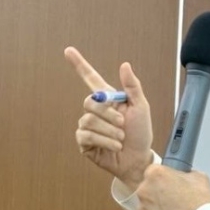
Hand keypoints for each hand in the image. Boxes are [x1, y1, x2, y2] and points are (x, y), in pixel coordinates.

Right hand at [64, 48, 154, 189]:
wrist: (137, 159)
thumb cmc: (141, 133)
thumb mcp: (141, 108)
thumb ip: (132, 87)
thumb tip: (124, 65)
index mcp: (108, 99)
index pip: (90, 78)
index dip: (79, 64)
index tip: (68, 50)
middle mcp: (95, 111)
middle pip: (90, 102)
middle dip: (109, 114)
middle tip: (123, 124)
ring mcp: (87, 127)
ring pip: (89, 121)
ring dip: (110, 131)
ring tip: (120, 138)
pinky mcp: (84, 142)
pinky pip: (86, 136)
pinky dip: (104, 141)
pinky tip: (114, 146)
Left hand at [133, 164, 209, 209]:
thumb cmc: (200, 203)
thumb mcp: (199, 177)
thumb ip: (186, 173)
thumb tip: (184, 175)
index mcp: (155, 174)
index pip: (153, 172)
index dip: (162, 179)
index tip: (168, 184)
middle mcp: (144, 190)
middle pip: (147, 190)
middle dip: (158, 194)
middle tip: (173, 200)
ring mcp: (141, 209)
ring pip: (146, 207)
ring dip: (156, 209)